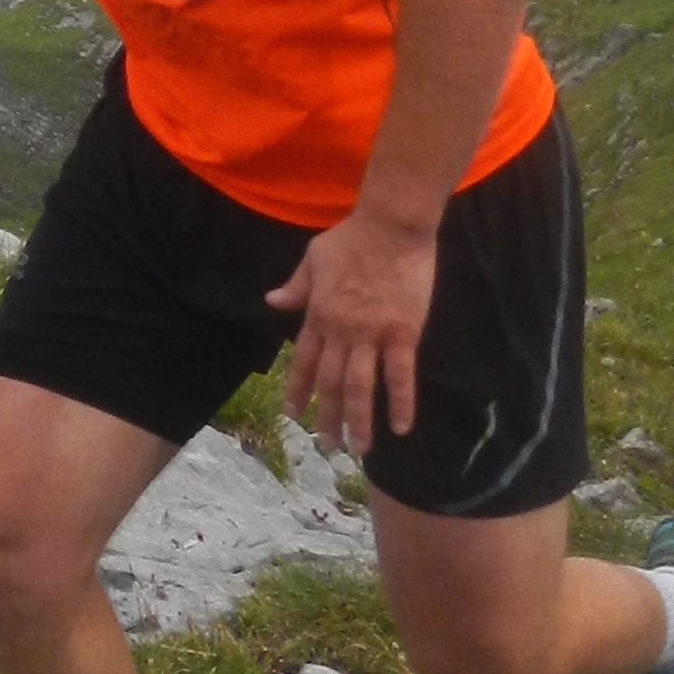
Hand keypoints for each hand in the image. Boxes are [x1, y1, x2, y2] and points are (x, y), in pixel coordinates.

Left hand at [266, 199, 441, 456]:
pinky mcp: (402, 333)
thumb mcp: (313, 258)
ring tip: (358, 448)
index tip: (293, 414)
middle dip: (326, 416)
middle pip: (329, 382)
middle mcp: (341, 331)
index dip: (298, 389)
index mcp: (318, 314)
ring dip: (357, 421)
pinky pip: (400, 375)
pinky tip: (400, 427)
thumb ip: (296, 286)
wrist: (390, 225)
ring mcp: (372, 334)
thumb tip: (271, 301)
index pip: (304, 360)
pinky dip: (400, 403)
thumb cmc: (352, 237)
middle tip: (327, 445)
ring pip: (359, 387)